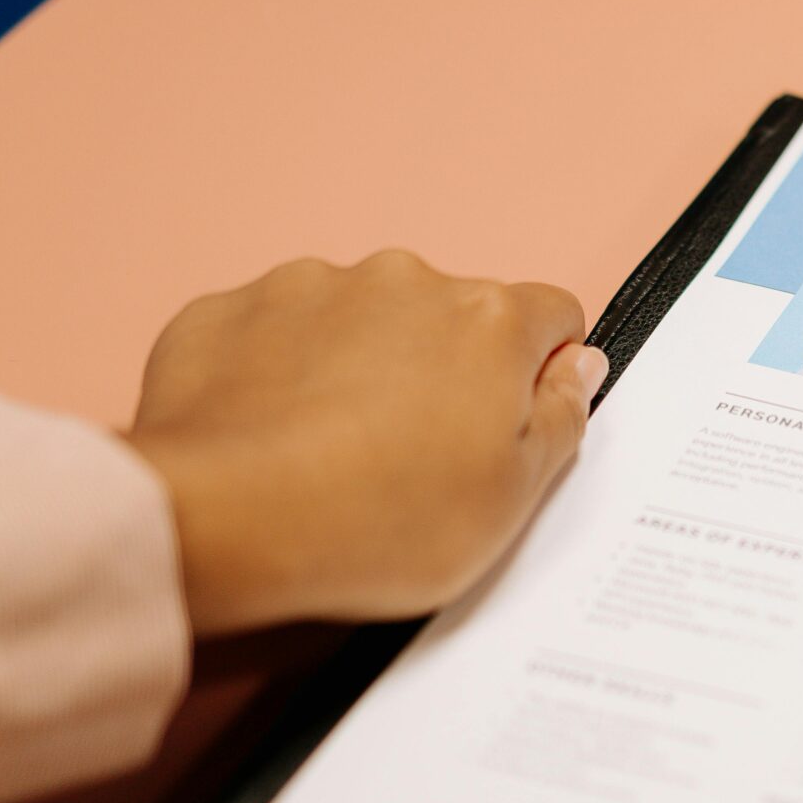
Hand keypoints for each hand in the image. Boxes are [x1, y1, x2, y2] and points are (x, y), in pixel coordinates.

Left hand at [126, 250, 605, 636]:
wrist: (226, 520)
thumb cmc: (378, 521)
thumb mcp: (512, 500)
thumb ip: (561, 419)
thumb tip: (575, 368)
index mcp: (489, 321)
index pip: (551, 317)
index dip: (537, 375)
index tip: (508, 425)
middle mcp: (405, 281)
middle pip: (449, 317)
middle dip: (440, 371)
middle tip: (412, 459)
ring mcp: (310, 287)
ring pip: (357, 319)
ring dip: (356, 366)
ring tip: (330, 455)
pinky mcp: (229, 310)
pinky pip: (270, 333)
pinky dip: (275, 374)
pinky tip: (267, 439)